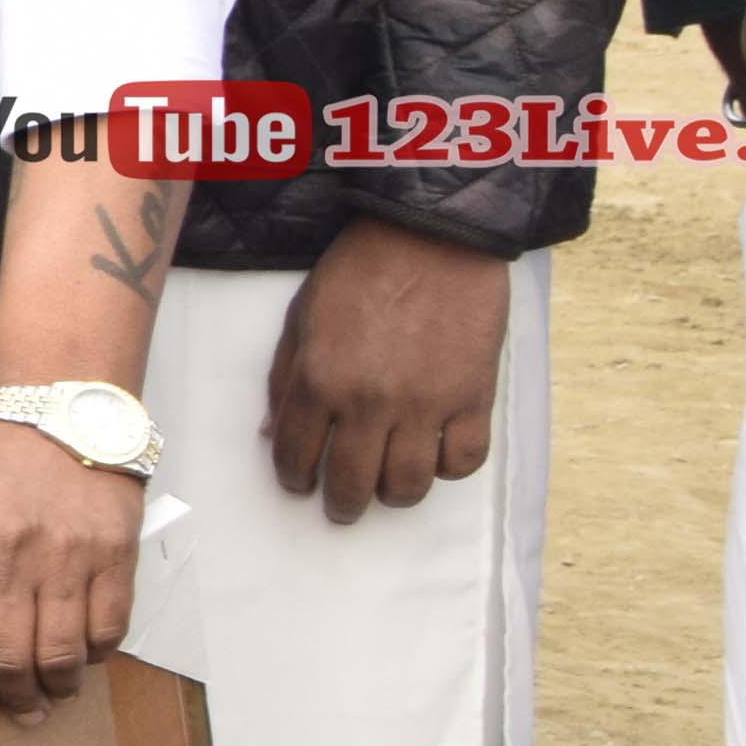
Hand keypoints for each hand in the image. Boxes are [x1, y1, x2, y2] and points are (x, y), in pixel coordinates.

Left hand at [0, 417, 144, 719]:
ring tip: (48, 696)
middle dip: (10, 697)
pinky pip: (108, 630)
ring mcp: (69, 556)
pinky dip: (93, 657)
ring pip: (61, 654)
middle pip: (8, 655)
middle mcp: (13, 552)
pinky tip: (80, 658)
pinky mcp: (115, 555)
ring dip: (54, 688)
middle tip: (14, 710)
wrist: (55, 423)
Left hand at [264, 213, 509, 520]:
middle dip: (342, 505)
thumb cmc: (358, 272)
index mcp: (319, 380)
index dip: (294, 478)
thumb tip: (273, 435)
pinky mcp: (472, 398)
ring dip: (394, 495)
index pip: (296, 455)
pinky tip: (435, 457)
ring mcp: (424, 404)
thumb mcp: (301, 319)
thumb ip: (285, 380)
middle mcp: (369, 402)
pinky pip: (462, 462)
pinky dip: (448, 469)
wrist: (429, 238)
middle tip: (342, 508)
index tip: (300, 483)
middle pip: (352, 482)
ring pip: (409, 485)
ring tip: (388, 488)